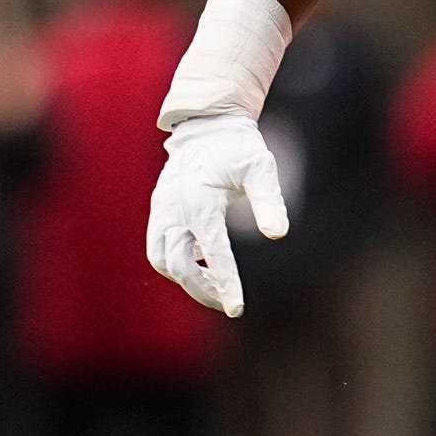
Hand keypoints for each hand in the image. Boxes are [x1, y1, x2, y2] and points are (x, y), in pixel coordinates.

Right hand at [147, 113, 287, 316]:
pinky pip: (159, 248)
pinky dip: (177, 264)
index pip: (212, 250)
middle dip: (202, 288)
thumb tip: (277, 234)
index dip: (225, 281)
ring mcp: (161, 210)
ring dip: (186, 279)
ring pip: (161, 260)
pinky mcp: (158, 212)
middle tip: (228, 303)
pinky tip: (203, 264)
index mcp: (200, 198)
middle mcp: (174, 207)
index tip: (237, 308)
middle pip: (176, 263)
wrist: (206, 127)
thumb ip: (269, 200)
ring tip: (216, 285)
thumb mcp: (261, 168)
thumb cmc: (238, 148)